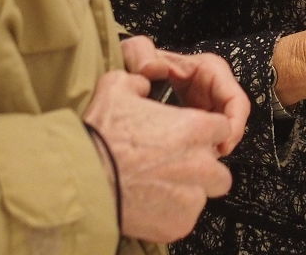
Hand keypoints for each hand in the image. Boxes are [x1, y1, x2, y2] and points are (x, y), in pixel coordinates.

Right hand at [82, 69, 235, 243]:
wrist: (82, 180)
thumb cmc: (100, 136)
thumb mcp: (118, 86)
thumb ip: (140, 81)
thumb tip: (143, 82)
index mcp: (194, 128)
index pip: (223, 127)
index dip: (206, 131)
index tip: (193, 137)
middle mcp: (200, 163)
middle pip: (219, 166)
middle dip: (203, 166)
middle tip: (177, 164)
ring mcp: (191, 196)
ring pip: (204, 194)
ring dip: (190, 189)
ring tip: (162, 185)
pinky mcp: (179, 223)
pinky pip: (186, 218)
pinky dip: (173, 212)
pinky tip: (151, 202)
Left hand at [119, 35, 248, 154]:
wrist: (129, 75)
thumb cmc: (139, 62)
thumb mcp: (137, 53)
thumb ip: (140, 54)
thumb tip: (152, 69)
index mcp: (210, 69)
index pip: (237, 101)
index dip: (234, 125)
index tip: (222, 145)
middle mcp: (214, 86)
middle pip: (233, 119)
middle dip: (224, 141)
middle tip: (206, 159)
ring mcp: (207, 103)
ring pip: (221, 130)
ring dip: (212, 146)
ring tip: (193, 160)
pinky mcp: (198, 118)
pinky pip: (207, 136)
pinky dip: (200, 148)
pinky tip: (185, 156)